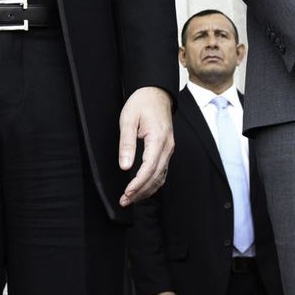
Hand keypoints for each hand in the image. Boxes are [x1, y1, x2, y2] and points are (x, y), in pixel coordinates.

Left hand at [118, 86, 172, 206]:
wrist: (156, 93)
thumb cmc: (141, 104)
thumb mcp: (128, 120)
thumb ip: (126, 143)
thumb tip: (125, 166)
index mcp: (158, 138)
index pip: (149, 167)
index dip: (138, 183)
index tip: (127, 193)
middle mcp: (167, 146)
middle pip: (156, 176)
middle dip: (141, 191)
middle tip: (124, 201)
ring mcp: (169, 149)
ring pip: (161, 176)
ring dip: (147, 190)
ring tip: (130, 199)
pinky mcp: (166, 150)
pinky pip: (162, 171)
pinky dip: (152, 183)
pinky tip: (142, 189)